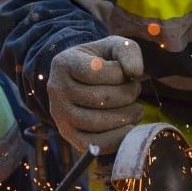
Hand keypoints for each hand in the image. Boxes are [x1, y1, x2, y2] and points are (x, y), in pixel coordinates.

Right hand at [46, 37, 145, 153]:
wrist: (80, 80)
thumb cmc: (101, 62)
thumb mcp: (113, 47)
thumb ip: (128, 52)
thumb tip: (135, 72)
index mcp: (64, 63)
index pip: (96, 71)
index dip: (120, 74)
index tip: (127, 73)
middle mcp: (56, 89)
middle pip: (100, 98)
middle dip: (127, 95)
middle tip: (135, 90)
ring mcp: (59, 114)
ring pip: (97, 122)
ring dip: (125, 116)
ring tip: (135, 108)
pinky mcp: (68, 134)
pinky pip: (93, 143)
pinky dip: (117, 138)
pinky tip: (130, 127)